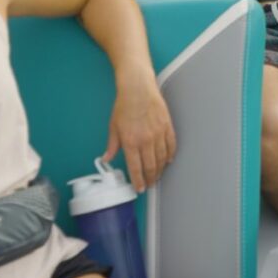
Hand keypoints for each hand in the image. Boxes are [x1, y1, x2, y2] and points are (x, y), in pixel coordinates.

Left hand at [105, 74, 176, 192]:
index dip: (138, 181)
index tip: (140, 188)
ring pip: (162, 158)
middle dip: (151, 178)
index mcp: (131, 142)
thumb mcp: (113, 126)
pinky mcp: (167, 126)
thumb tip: (106, 159)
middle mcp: (146, 140)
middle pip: (151, 166)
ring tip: (158, 175)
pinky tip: (168, 160)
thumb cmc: (124, 105)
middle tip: (150, 184)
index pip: (136, 168)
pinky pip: (171, 145)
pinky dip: (170, 154)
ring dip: (160, 169)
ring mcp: (158, 134)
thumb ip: (112, 145)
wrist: (138, 89)